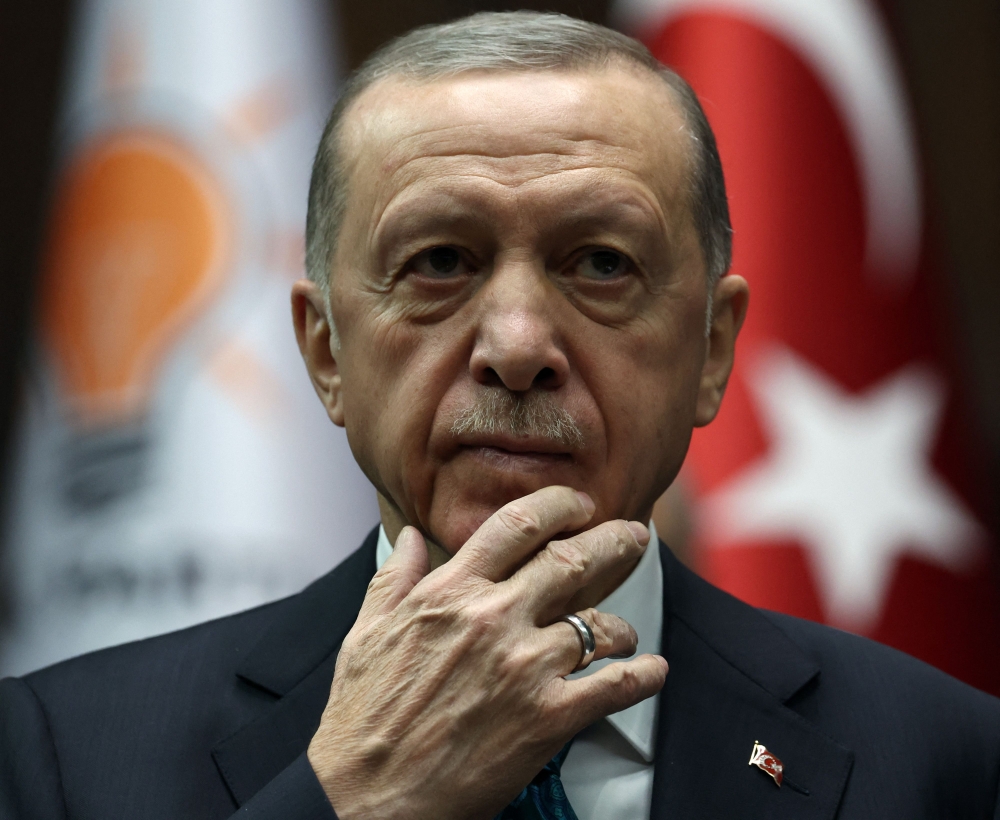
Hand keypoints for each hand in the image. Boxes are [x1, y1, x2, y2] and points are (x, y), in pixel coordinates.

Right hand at [307, 485, 668, 819]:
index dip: (559, 505)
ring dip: (622, 625)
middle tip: (634, 536)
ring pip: (598, 625)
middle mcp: (492, 618)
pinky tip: (652, 670)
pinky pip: (613, 687)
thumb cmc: (362, 717)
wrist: (367, 796)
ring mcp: (523, 667)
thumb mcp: (366, 633)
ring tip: (626, 633)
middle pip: (572, 562)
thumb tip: (410, 534)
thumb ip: (394, 577)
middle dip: (613, 542)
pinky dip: (642, 676)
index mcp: (449, 592)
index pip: (517, 525)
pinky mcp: (546, 718)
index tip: (580, 503)